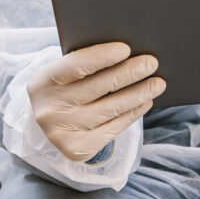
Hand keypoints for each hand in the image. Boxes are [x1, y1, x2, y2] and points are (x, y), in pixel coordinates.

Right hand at [26, 42, 166, 163]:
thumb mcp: (63, 75)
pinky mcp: (77, 149)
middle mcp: (49, 109)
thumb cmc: (64, 89)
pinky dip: (132, 114)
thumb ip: (84, 64)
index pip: (75, 66)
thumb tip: (126, 54)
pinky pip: (112, 129)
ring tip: (157, 83)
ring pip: (110, 109)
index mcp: (42, 82)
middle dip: (128, 73)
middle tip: (151, 63)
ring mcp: (62, 133)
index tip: (126, 48)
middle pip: (97, 88)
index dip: (101, 57)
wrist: (49, 125)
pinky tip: (145, 102)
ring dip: (138, 94)